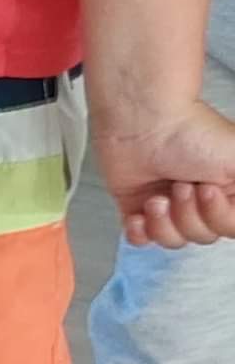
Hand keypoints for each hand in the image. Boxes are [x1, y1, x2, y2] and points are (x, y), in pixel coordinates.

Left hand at [100, 97, 234, 244]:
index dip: (218, 216)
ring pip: (173, 241)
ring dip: (163, 222)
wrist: (142, 122)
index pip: (229, 227)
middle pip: (202, 236)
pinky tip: (139, 216)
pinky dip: (140, 233)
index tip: (207, 188)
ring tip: (155, 198)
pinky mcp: (137, 208)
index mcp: (228, 190)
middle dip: (188, 214)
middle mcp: (200, 200)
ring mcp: (169, 206)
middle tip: (180, 184)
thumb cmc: (192, 132)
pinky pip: (142, 240)